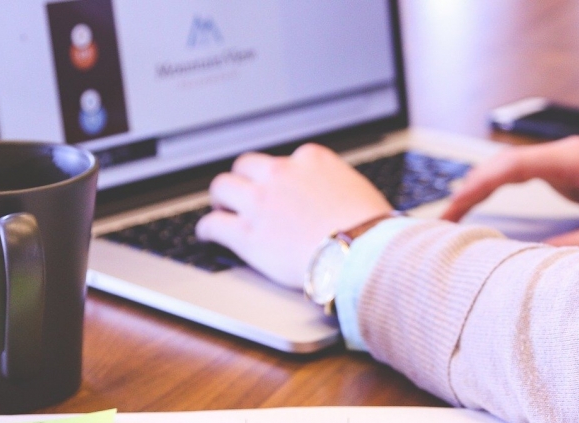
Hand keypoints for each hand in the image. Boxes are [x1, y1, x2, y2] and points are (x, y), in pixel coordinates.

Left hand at [196, 143, 392, 288]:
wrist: (362, 252)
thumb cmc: (371, 228)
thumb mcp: (358, 190)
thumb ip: (337, 186)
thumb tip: (338, 198)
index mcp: (311, 159)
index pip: (285, 160)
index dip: (279, 176)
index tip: (278, 187)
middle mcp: (281, 173)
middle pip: (247, 165)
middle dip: (244, 179)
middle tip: (243, 193)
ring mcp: (261, 202)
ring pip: (223, 187)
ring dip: (221, 198)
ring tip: (221, 209)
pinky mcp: (247, 234)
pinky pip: (213, 224)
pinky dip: (207, 229)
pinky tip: (208, 234)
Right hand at [442, 136, 578, 251]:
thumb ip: (575, 249)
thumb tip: (527, 263)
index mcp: (577, 160)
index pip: (511, 167)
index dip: (475, 188)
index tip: (450, 212)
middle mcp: (569, 156)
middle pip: (502, 166)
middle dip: (468, 190)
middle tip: (439, 224)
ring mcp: (569, 164)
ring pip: (510, 172)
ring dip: (481, 192)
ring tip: (451, 222)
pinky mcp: (572, 176)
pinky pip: (525, 181)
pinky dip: (500, 196)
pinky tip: (482, 214)